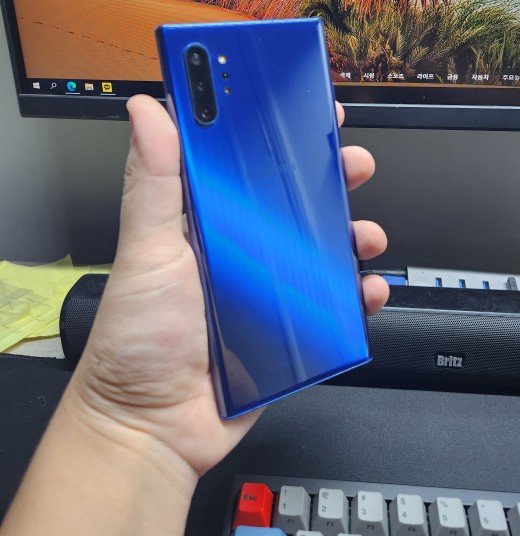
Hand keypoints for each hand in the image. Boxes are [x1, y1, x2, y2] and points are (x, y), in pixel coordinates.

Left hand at [70, 95, 388, 480]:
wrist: (153, 428)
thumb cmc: (137, 343)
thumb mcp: (146, 252)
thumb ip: (152, 182)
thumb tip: (148, 112)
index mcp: (202, 222)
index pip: (241, 162)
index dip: (273, 132)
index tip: (303, 107)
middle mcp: (237, 249)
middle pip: (292, 200)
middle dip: (329, 178)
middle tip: (351, 164)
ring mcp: (266, 288)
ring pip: (322, 247)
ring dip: (352, 234)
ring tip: (365, 234)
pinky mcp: (288, 327)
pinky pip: (333, 302)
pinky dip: (357, 293)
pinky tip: (365, 289)